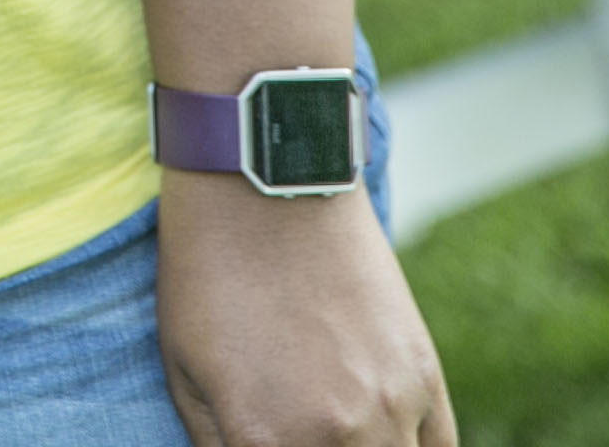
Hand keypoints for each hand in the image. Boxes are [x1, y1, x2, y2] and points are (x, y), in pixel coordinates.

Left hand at [158, 172, 454, 444]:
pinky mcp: (425, 377)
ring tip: (331, 431)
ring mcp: (391, 409)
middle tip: (290, 433)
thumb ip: (216, 444)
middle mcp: (337, 438)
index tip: (257, 441)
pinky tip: (381, 440)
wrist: (268, 187)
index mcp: (264, 441)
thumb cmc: (208, 273)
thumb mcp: (183, 370)